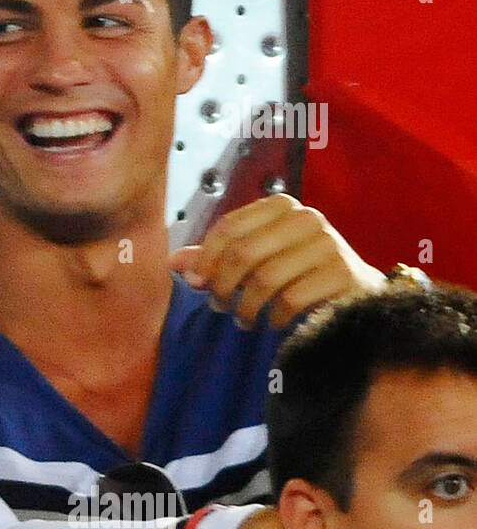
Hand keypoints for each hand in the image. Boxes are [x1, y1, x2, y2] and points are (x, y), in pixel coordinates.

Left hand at [168, 194, 384, 329]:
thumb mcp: (256, 258)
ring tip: (243, 318)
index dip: (205, 257)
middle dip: (223, 285)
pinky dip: (273, 316)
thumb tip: (172, 262)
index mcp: (281, 206)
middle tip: (218, 306)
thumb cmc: (296, 272)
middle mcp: (307, 218)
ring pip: (265, 279)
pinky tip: (271, 322)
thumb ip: (216, 257)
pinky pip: (291, 299)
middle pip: (244, 253)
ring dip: (246, 306)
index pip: (229, 226)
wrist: (356, 291)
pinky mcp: (343, 273)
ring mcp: (329, 244)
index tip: (194, 282)